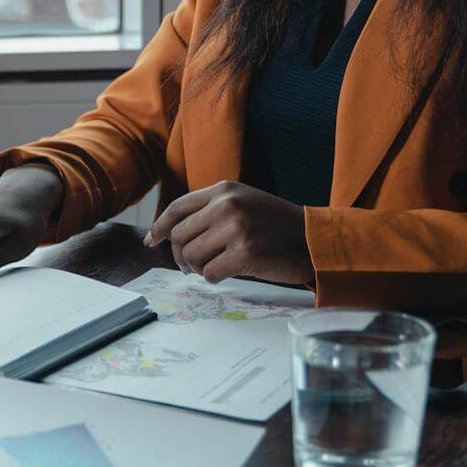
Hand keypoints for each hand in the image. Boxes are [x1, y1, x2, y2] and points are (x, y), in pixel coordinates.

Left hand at [143, 180, 312, 285]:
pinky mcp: (246, 253)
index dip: (160, 226)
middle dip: (180, 255)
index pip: (178, 208)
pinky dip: (214, 278)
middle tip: (189, 266)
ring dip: (197, 268)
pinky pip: (210, 273)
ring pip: (192, 256)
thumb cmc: (275, 226)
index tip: (152, 241)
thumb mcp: (243, 203)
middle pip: (180, 235)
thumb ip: (211, 211)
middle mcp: (227, 205)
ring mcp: (237, 228)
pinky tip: (228, 272)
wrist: (314, 239)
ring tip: (213, 267)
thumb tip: (169, 235)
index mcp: (224, 189)